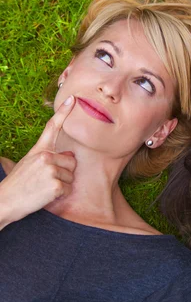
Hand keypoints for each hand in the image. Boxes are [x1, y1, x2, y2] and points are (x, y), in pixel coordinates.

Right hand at [0, 96, 76, 228]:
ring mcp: (51, 170)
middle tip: (46, 180)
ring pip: (71, 176)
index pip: (52, 127)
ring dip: (61, 184)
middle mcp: (46, 156)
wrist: (5, 202)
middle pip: (72, 162)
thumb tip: (70, 156)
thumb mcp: (29, 163)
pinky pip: (68, 189)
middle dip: (64, 172)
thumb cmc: (19, 184)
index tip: (73, 99)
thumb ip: (48, 157)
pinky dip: (60, 195)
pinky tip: (45, 195)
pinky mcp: (55, 185)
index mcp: (39, 149)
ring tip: (44, 187)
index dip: (63, 112)